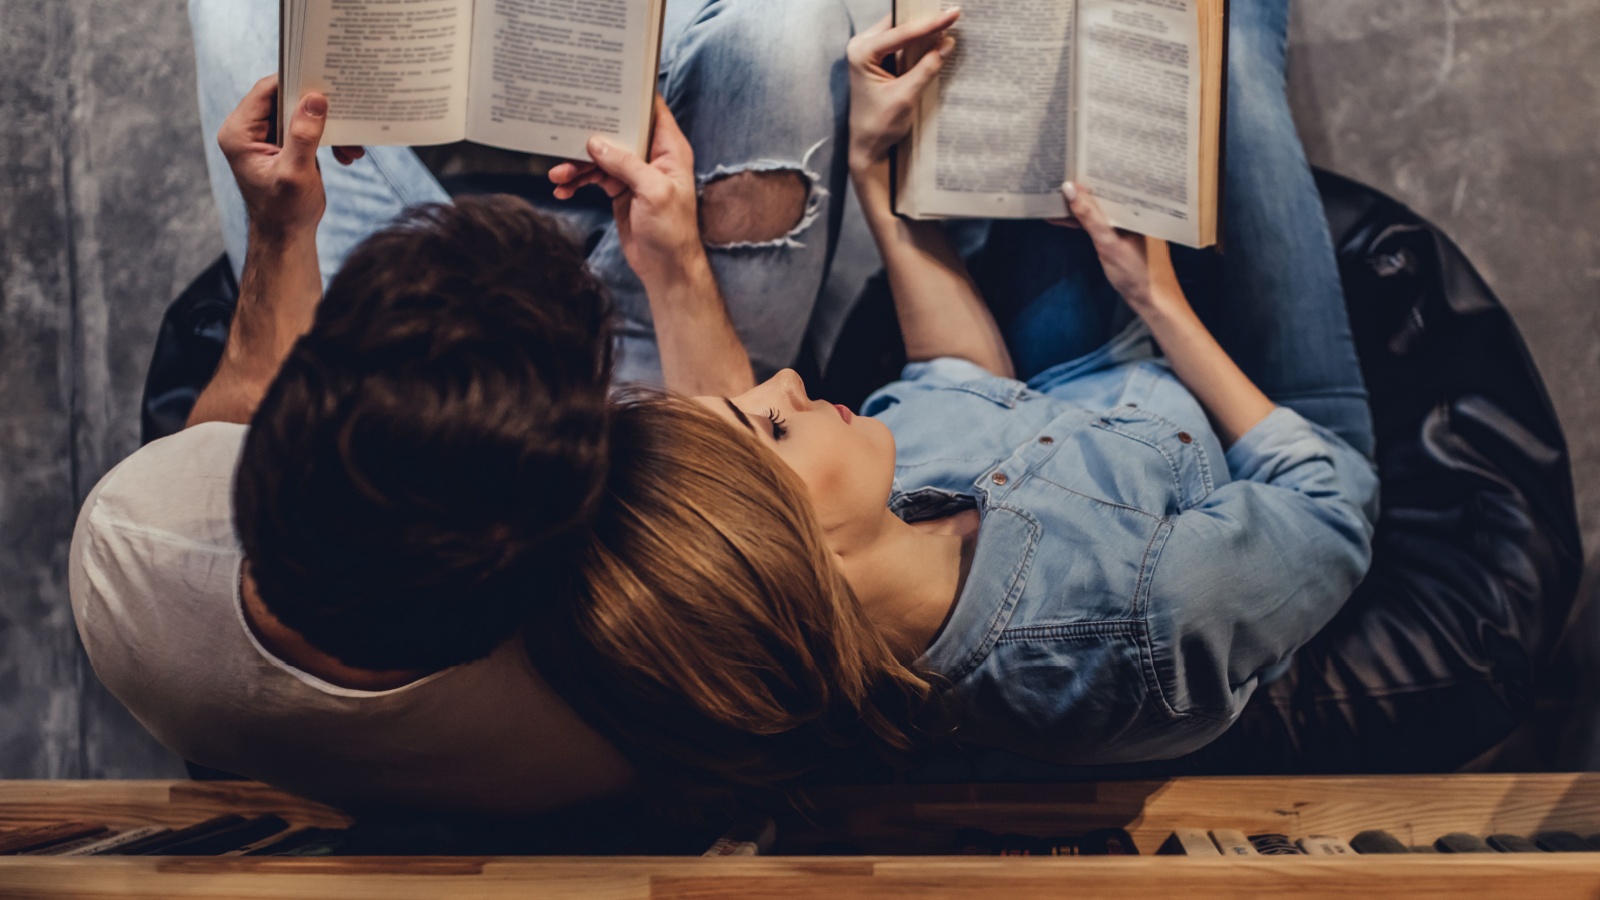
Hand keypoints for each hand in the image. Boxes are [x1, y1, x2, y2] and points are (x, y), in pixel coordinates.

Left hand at [217, 75, 365, 238]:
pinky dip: (328, 137)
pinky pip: (307, 127)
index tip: (324, 84)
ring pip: (301, 113)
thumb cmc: (285, 211)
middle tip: (344, 115)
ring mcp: (266, 136)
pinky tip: (346, 154)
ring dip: (328, 126)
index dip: (294, 83)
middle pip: (285, 99)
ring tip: (349, 147)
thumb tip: (315, 100)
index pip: (266, 91)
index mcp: (239, 132)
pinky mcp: (283, 144)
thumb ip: (303, 136)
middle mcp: (248, 130)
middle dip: (318, 110)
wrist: (286, 236)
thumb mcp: (294, 173)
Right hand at [548, 95, 702, 284]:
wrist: (666, 268)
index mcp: (669, 149)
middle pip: (618, 132)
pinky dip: (578, 182)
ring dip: (577, 164)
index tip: (607, 82)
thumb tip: (597, 143)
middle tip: (565, 130)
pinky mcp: (619, 189)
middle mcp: (651, 156)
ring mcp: (633, 173)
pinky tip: (562, 189)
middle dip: (591, 132)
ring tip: (558, 174)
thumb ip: (626, 164)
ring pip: (600, 157)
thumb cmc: (672, 231)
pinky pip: (593, 177)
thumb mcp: (653, 193)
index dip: (632, 95)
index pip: (651, 110)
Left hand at [846, 10, 959, 171]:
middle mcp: (861, 46)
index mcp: (862, 53)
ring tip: (948, 21)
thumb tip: (948, 43)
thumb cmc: (879, 125)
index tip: (953, 14)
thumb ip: (927, 68)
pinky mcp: (877, 59)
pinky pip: (900, 42)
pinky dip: (918, 40)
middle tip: (952, 13)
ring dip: (923, 29)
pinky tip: (936, 37)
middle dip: (926, 20)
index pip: (901, 33)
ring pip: (900, 31)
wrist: (867, 146)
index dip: (930, 23)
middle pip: (899, 25)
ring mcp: (868, 51)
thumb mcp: (906, 96)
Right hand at [1063, 181, 1183, 313]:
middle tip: (1059, 174)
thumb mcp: (1108, 242)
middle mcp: (1135, 210)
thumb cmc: (1138, 272)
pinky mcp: (1121, 236)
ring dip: (1080, 204)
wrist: (1153, 301)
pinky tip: (1063, 219)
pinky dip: (1083, 221)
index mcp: (1140, 206)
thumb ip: (1089, 216)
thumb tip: (1069, 189)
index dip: (1093, 170)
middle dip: (1083, 186)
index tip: (1071, 162)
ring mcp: (1128, 224)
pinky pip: (1099, 222)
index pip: (1115, 180)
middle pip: (1106, 192)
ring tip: (1055, 195)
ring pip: (1100, 207)